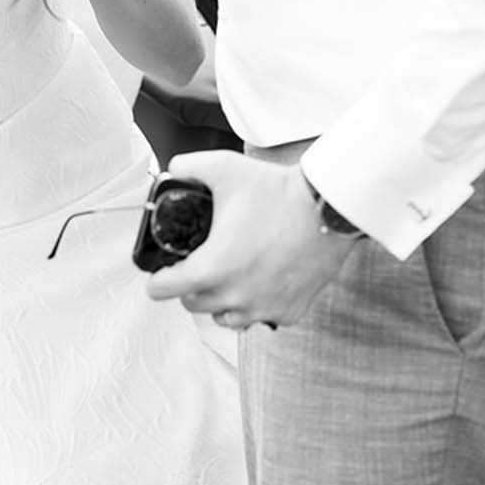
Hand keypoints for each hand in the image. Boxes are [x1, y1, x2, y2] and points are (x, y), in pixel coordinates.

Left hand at [144, 149, 360, 327]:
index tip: (161, 273)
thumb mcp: (224, 168)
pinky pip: (260, 317)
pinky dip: (256, 303)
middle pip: (192, 304)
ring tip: (230, 273)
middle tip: (200, 263)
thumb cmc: (278, 191)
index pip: (163, 291)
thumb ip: (188, 167)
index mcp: (212, 268)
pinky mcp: (289, 312)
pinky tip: (261, 279)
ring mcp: (264, 308)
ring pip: (225, 317)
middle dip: (190, 286)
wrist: (328, 209)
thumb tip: (173, 170)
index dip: (156, 280)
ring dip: (221, 300)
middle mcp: (235, 296)